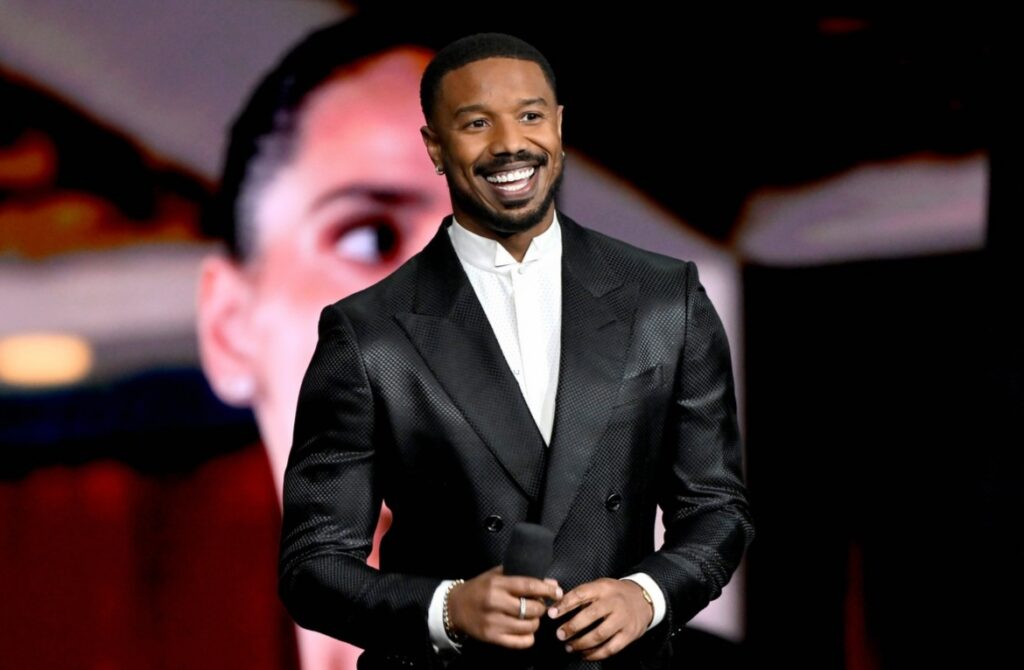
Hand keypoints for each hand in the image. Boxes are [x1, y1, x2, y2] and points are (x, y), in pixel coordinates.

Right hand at [447, 565, 562, 648]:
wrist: (455, 607)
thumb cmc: (480, 588)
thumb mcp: (496, 576)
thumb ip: (521, 576)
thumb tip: (550, 582)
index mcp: (497, 584)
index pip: (529, 586)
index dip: (547, 589)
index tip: (557, 592)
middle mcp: (496, 603)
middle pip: (532, 609)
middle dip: (541, 608)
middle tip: (538, 605)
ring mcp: (494, 622)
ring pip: (529, 626)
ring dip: (535, 622)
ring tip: (530, 617)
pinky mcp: (492, 637)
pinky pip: (521, 642)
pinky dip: (528, 637)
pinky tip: (525, 630)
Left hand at [548, 578, 653, 660]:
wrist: (643, 598)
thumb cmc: (614, 594)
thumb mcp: (600, 586)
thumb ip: (581, 594)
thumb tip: (555, 604)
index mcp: (603, 588)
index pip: (581, 594)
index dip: (564, 604)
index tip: (551, 613)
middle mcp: (614, 602)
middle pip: (591, 615)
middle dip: (572, 627)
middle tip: (559, 635)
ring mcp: (623, 619)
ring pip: (600, 634)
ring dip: (582, 643)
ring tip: (569, 647)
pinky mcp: (629, 634)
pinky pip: (610, 648)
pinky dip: (595, 654)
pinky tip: (584, 654)